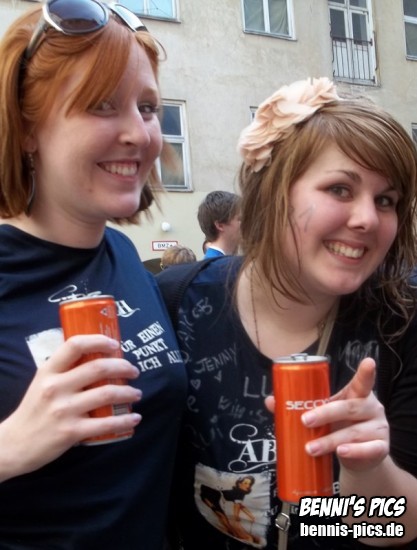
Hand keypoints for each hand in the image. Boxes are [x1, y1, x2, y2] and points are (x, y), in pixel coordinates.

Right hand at [0, 335, 140, 479]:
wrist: (14, 445)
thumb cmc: (33, 410)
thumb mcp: (42, 382)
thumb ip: (64, 370)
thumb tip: (96, 356)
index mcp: (49, 371)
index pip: (75, 345)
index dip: (99, 341)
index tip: (115, 345)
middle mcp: (56, 387)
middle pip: (98, 368)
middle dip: (123, 367)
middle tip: (133, 371)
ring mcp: (64, 410)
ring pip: (106, 394)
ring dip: (128, 393)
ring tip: (136, 394)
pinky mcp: (71, 432)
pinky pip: (106, 424)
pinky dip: (125, 420)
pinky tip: (134, 418)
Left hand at [265, 358, 388, 471]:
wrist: (360, 458)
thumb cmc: (339, 427)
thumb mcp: (324, 414)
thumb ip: (301, 406)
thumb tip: (270, 401)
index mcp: (358, 395)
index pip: (362, 382)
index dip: (365, 373)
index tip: (368, 362)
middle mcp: (372, 409)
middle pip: (349, 408)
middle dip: (324, 414)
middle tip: (304, 420)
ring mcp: (378, 429)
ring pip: (353, 433)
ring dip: (329, 440)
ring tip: (310, 448)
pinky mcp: (380, 449)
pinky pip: (369, 450)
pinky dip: (354, 451)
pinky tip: (341, 452)